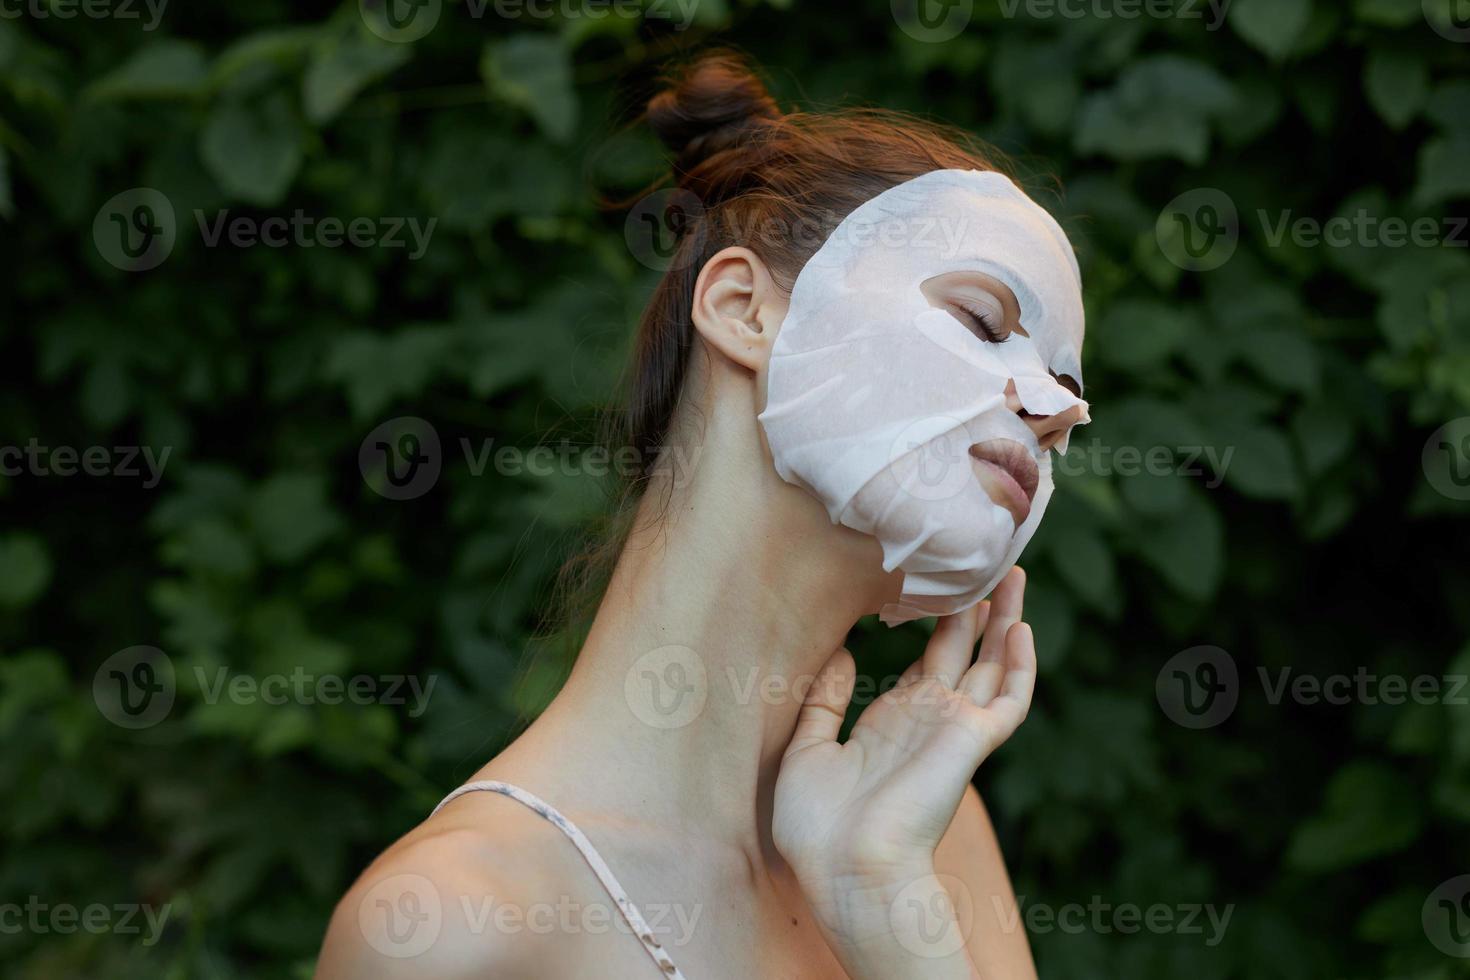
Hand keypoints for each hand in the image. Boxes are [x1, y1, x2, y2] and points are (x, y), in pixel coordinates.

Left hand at [773, 567, 1035, 891]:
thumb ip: (824, 700)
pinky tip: (1021, 628)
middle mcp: (928, 722)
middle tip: (987, 564)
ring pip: (993, 665)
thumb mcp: (807, 749)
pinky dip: (1021, 665)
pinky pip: (1010, 698)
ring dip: (1005, 621)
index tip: (933, 584)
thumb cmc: (818, 826)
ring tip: (1013, 574)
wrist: (845, 868)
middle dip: (977, 611)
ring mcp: (954, 730)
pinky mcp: (972, 740)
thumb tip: (842, 652)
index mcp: (892, 725)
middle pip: (964, 654)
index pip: (923, 667)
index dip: (933, 626)